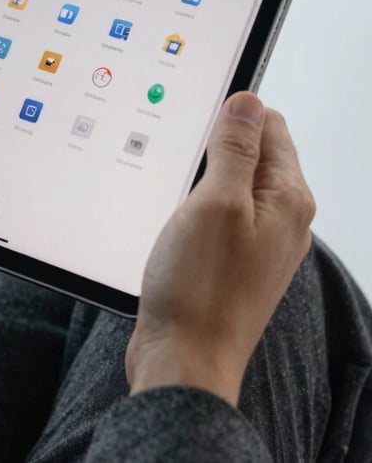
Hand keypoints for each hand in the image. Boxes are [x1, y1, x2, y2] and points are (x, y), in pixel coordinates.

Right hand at [126, 92, 314, 406]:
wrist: (184, 360)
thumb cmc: (200, 290)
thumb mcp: (216, 203)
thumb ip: (235, 149)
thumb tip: (248, 102)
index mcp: (287, 199)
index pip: (269, 126)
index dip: (231, 116)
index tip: (196, 123)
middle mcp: (281, 219)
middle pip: (250, 154)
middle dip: (213, 149)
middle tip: (180, 166)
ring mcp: (258, 242)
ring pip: (229, 184)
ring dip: (200, 180)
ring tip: (175, 198)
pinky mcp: (232, 260)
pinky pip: (218, 214)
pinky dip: (195, 208)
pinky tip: (174, 222)